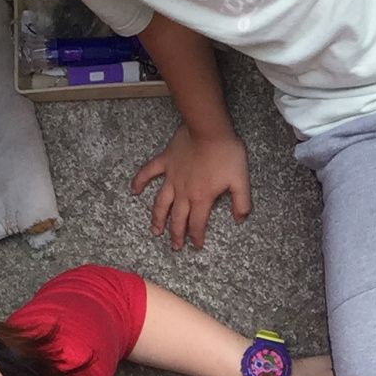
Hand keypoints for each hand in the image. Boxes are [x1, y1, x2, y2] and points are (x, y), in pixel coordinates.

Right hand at [132, 126, 251, 249]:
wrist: (209, 129)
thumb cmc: (226, 153)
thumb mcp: (241, 180)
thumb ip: (241, 202)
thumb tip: (240, 219)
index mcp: (201, 198)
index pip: (197, 224)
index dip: (196, 237)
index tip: (196, 245)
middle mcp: (183, 192)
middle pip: (178, 219)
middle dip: (176, 235)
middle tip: (175, 246)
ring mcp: (172, 177)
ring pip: (161, 203)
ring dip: (158, 218)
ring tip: (155, 230)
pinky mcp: (165, 162)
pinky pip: (148, 172)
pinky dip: (140, 181)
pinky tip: (134, 190)